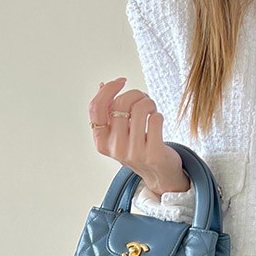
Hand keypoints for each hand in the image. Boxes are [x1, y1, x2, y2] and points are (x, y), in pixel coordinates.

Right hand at [89, 78, 189, 196]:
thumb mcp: (118, 133)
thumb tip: (102, 86)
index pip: (96, 108)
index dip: (108, 89)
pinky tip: (157, 122)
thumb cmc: (139, 149)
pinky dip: (158, 115)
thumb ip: (109, 113)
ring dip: (149, 103)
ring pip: (140, 108)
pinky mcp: (153, 154)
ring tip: (151, 110)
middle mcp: (115, 149)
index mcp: (102, 142)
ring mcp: (134, 153)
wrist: (159, 174)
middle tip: (144, 99)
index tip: (121, 81)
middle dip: (136, 94)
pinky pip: (156, 119)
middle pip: (121, 103)